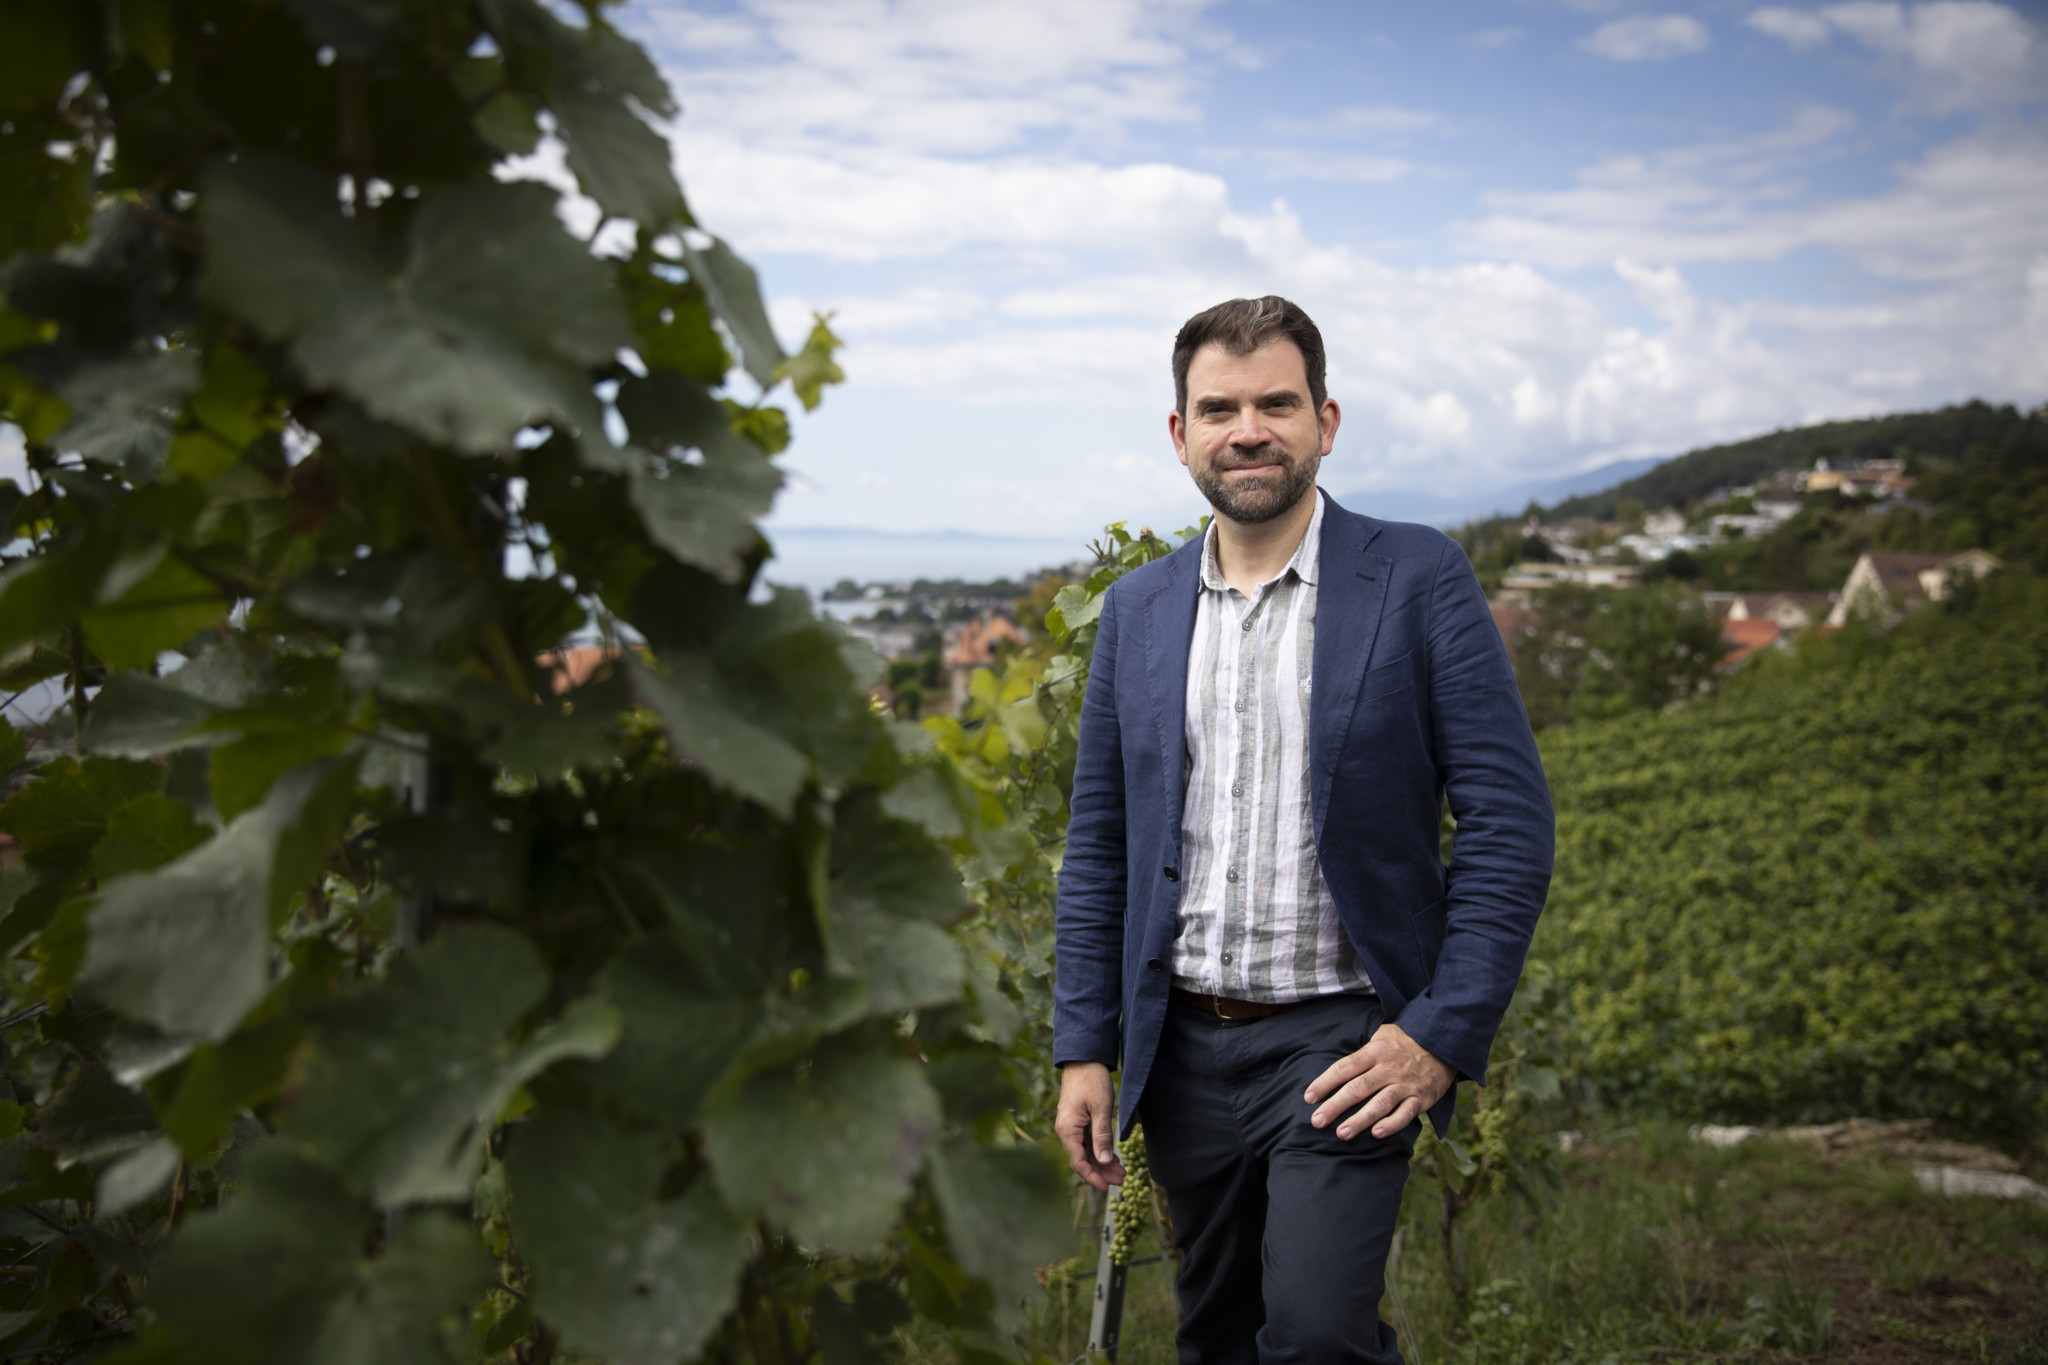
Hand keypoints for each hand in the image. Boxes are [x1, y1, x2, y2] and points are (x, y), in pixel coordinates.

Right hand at [1054, 1062, 1126, 1190]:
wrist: (1084, 1058)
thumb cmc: (1092, 1080)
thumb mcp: (1101, 1108)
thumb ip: (1102, 1136)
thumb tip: (1103, 1161)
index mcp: (1068, 1129)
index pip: (1078, 1162)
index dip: (1093, 1177)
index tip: (1107, 1187)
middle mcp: (1065, 1130)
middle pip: (1082, 1159)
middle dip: (1101, 1171)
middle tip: (1122, 1179)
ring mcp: (1070, 1126)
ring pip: (1085, 1151)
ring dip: (1102, 1161)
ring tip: (1121, 1170)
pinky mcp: (1076, 1121)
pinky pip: (1086, 1141)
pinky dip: (1099, 1150)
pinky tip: (1113, 1155)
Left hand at [1303, 1023, 1453, 1140]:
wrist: (1443, 1041)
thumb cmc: (1404, 1042)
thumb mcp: (1381, 1036)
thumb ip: (1361, 1054)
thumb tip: (1334, 1072)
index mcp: (1375, 1051)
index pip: (1344, 1068)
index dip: (1325, 1083)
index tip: (1308, 1097)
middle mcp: (1389, 1068)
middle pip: (1357, 1088)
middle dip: (1335, 1106)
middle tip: (1316, 1122)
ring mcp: (1405, 1084)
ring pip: (1380, 1104)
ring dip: (1360, 1120)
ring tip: (1341, 1133)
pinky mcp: (1421, 1098)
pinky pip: (1405, 1113)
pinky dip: (1392, 1124)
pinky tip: (1377, 1134)